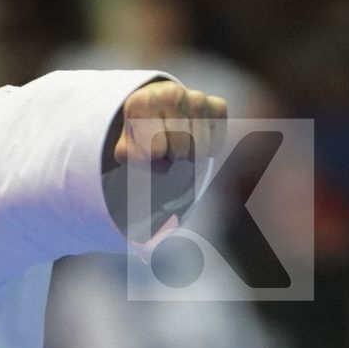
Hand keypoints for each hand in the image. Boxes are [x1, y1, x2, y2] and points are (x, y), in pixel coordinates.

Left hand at [103, 79, 229, 244]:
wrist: (156, 113)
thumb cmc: (140, 147)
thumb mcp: (129, 170)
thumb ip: (136, 209)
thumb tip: (147, 254)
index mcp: (139, 104)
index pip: (154, 152)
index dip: (153, 164)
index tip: (149, 158)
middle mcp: (167, 93)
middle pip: (182, 152)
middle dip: (173, 162)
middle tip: (165, 155)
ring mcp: (195, 96)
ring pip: (202, 149)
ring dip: (191, 158)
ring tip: (177, 150)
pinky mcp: (217, 104)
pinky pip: (219, 141)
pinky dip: (210, 149)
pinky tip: (196, 142)